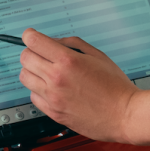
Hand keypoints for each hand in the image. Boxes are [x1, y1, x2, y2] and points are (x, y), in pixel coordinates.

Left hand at [18, 29, 136, 141]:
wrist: (124, 115)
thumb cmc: (116, 86)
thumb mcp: (98, 56)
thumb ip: (72, 44)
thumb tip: (53, 42)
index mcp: (67, 61)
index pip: (33, 41)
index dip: (30, 36)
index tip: (31, 36)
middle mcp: (56, 78)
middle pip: (24, 58)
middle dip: (32, 52)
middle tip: (42, 55)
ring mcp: (53, 97)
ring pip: (25, 77)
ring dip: (33, 72)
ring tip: (47, 73)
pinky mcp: (53, 112)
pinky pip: (33, 96)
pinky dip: (38, 91)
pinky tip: (52, 90)